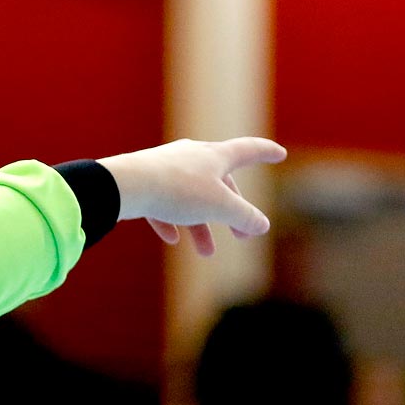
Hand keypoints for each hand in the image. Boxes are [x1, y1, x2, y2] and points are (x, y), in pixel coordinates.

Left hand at [97, 137, 286, 255]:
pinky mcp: (144, 183)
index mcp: (215, 155)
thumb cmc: (177, 190)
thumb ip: (244, 216)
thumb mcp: (219, 207)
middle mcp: (191, 156)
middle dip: (232, 211)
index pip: (248, 150)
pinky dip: (170, 221)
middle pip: (220, 184)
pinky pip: (162, 203)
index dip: (266, 153)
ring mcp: (166, 168)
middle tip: (243, 236)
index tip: (278, 154)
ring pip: (191, 198)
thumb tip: (261, 226)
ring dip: (201, 226)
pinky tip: (172, 239)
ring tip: (206, 253)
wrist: (125, 186)